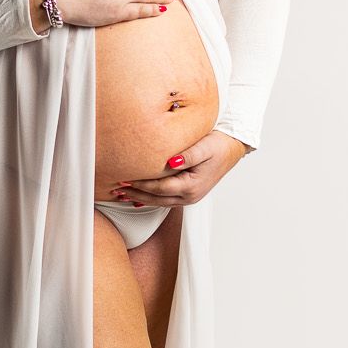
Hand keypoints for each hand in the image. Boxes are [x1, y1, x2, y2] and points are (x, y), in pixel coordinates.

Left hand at [109, 129, 250, 211]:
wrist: (232, 148)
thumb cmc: (218, 145)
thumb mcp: (205, 147)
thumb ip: (188, 155)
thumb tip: (171, 162)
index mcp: (191, 186)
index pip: (159, 187)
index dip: (140, 184)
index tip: (123, 178)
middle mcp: (189, 196)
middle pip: (156, 198)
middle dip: (135, 193)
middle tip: (115, 189)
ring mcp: (189, 197)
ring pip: (159, 201)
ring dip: (140, 198)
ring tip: (121, 194)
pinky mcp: (189, 193)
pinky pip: (165, 200)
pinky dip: (150, 199)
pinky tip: (138, 198)